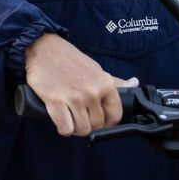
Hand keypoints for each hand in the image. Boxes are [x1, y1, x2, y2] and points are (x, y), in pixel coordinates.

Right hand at [24, 33, 138, 136]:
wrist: (44, 49)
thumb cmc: (70, 60)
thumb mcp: (96, 69)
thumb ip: (115, 81)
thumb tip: (134, 83)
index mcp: (105, 83)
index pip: (115, 115)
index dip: (108, 122)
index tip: (100, 121)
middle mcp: (93, 91)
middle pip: (97, 125)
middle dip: (89, 125)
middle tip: (80, 117)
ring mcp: (74, 97)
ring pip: (82, 130)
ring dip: (75, 128)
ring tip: (71, 118)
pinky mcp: (56, 101)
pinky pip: (65, 128)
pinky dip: (63, 128)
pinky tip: (61, 119)